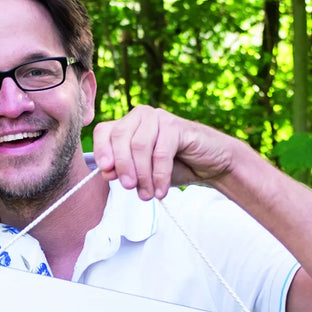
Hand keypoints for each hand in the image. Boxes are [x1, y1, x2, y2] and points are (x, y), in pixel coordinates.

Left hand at [92, 105, 234, 199]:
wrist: (210, 165)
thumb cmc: (173, 167)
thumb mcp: (142, 173)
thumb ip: (123, 171)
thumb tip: (106, 172)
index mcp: (128, 124)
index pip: (104, 131)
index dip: (101, 150)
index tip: (105, 171)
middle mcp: (141, 116)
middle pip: (120, 137)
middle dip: (122, 166)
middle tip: (129, 188)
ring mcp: (159, 118)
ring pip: (139, 146)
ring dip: (142, 175)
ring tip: (147, 195)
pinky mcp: (177, 126)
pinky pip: (161, 153)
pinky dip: (159, 175)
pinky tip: (161, 191)